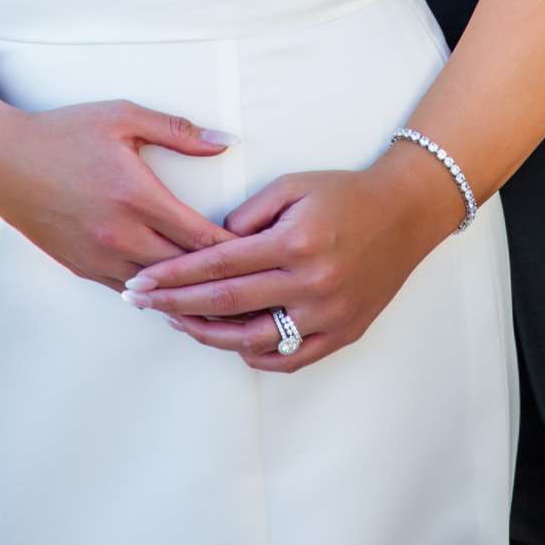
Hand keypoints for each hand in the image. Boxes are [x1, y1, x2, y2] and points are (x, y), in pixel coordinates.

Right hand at [0, 0, 234, 288]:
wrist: (1, 161)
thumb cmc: (65, 131)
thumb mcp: (123, 117)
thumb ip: (177, 130)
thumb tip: (225, 144)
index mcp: (139, 197)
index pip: (202, 238)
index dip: (237, 250)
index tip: (264, 254)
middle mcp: (122, 236)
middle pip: (187, 273)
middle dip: (223, 284)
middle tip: (260, 293)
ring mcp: (100, 258)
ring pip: (159, 292)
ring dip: (190, 298)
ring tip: (227, 309)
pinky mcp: (83, 268)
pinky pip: (130, 290)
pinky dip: (156, 295)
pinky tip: (177, 299)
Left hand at [117, 139, 460, 371]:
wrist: (405, 214)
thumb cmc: (344, 194)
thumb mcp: (293, 186)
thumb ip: (248, 214)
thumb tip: (210, 243)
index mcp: (295, 242)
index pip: (219, 264)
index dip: (174, 275)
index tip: (141, 280)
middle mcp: (311, 284)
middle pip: (227, 303)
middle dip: (175, 304)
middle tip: (139, 304)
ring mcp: (327, 315)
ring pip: (253, 340)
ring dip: (207, 334)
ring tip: (177, 322)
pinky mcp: (341, 333)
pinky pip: (288, 358)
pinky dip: (254, 354)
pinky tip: (229, 340)